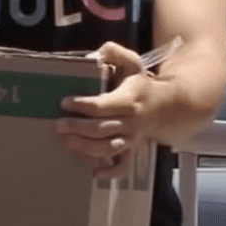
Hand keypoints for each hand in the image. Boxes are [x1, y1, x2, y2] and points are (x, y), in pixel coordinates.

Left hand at [59, 42, 155, 177]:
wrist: (167, 106)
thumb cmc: (141, 83)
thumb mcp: (131, 61)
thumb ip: (112, 51)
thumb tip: (91, 57)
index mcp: (129, 99)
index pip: (103, 105)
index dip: (82, 105)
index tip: (65, 102)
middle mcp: (131, 121)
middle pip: (101, 129)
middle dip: (77, 127)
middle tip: (58, 124)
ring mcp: (131, 138)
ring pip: (107, 148)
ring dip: (85, 147)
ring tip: (66, 140)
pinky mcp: (131, 149)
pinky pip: (123, 166)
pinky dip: (109, 173)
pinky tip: (93, 173)